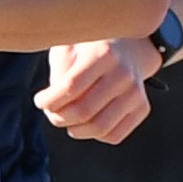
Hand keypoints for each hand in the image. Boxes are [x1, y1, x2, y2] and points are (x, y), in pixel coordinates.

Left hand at [34, 37, 154, 143]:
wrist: (128, 46)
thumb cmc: (88, 48)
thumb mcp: (68, 46)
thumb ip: (59, 71)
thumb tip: (52, 104)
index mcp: (103, 53)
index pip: (70, 88)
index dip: (49, 101)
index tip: (40, 101)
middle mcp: (124, 74)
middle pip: (83, 111)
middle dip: (58, 118)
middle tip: (51, 112)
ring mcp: (136, 92)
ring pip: (99, 128)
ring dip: (75, 130)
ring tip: (66, 120)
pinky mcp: (142, 108)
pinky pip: (114, 135)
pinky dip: (94, 135)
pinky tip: (86, 122)